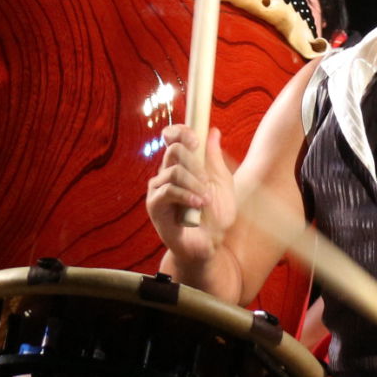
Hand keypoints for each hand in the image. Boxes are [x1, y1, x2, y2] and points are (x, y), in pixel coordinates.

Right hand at [145, 124, 234, 267]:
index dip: (180, 131)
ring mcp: (158, 188)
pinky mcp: (154, 205)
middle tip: (207, 182)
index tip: (195, 139)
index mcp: (181, 165)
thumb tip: (213, 131)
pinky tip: (197, 205)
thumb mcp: (222, 183)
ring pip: (174, 171)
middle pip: (174, 150)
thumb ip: (215, 159)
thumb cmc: (215, 216)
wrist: (210, 245)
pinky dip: (186, 196)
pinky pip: (168, 190)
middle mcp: (166, 173)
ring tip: (205, 200)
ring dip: (195, 184)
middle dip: (196, 164)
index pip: (172, 137)